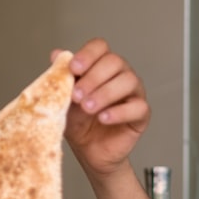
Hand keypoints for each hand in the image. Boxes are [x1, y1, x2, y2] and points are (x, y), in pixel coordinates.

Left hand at [54, 38, 149, 177]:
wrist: (88, 151)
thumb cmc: (78, 122)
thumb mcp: (64, 99)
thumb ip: (62, 77)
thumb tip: (57, 55)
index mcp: (101, 66)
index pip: (100, 47)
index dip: (87, 55)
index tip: (73, 69)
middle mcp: (120, 74)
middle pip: (114, 62)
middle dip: (93, 78)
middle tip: (76, 96)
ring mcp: (134, 93)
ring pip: (128, 81)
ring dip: (105, 93)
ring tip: (88, 108)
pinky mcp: (141, 114)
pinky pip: (138, 107)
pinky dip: (119, 112)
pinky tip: (104, 118)